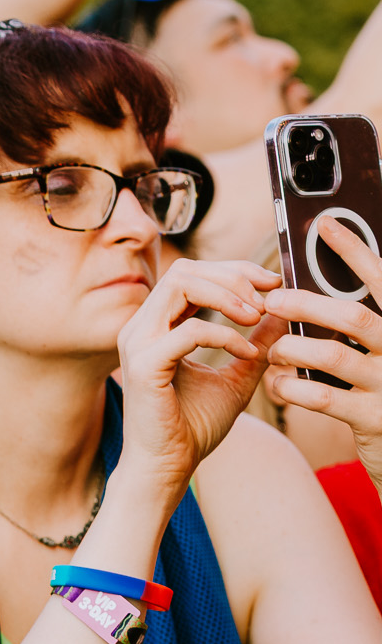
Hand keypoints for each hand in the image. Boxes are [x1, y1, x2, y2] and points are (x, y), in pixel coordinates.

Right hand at [113, 257, 284, 493]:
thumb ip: (256, 342)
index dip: (233, 271)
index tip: (272, 283)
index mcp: (156, 327)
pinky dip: (226, 335)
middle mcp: (140, 329)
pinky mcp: (145, 365)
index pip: (191, 274)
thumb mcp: (237, 374)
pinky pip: (191, 330)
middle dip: (233, 276)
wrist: (169, 465)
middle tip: (269, 295)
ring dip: (228, 296)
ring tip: (256, 317)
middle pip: (185, 270)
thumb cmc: (193, 425)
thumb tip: (283, 311)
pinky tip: (246, 354)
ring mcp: (138, 344)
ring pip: (181, 286)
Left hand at [265, 215, 381, 487]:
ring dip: (292, 348)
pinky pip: (322, 398)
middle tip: (271, 300)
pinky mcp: (374, 418)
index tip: (325, 224)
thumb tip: (311, 291)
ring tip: (273, 348)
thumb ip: (358, 326)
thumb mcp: (379, 353)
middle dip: (307, 305)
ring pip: (334, 356)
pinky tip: (275, 384)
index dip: (355, 251)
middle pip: (354, 317)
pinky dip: (290, 387)